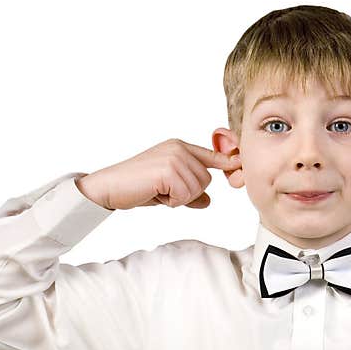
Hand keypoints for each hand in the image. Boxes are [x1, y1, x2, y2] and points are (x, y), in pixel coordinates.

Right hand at [76, 138, 241, 210]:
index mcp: (180, 147)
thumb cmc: (136, 187)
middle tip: (162, 191)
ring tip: (157, 191)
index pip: (211, 155)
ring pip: (198, 189)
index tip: (241, 162)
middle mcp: (179, 148)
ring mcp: (175, 157)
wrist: (109, 187)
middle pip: (206, 180)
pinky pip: (186, 195)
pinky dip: (172, 201)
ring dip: (179, 198)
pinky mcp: (169, 169)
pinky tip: (155, 193)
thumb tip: (208, 201)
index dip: (228, 161)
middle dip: (187, 194)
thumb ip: (189, 192)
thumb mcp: (168, 189)